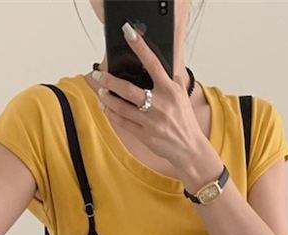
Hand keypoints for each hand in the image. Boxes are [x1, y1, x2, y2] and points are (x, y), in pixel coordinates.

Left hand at [94, 21, 221, 189]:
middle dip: (109, 81)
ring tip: (101, 92)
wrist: (189, 148)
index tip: (128, 32)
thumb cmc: (185, 121)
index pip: (152, 63)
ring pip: (121, 107)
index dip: (140, 46)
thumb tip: (164, 68)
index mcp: (169, 90)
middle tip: (98, 75)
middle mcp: (159, 104)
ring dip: (107, 98)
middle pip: (128, 89)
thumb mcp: (182, 96)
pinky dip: (111, 113)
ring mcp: (150, 121)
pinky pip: (122, 122)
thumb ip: (173, 80)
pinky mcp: (144, 135)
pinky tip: (106, 107)